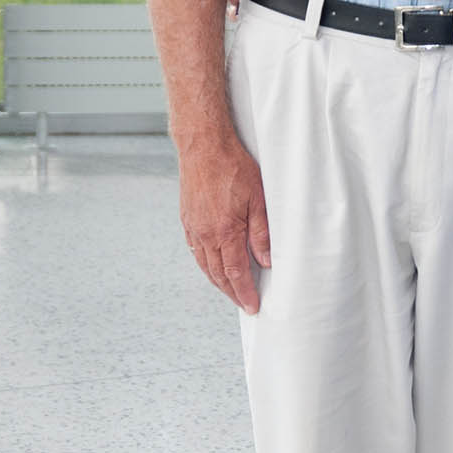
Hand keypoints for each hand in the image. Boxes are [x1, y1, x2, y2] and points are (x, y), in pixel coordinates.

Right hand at [178, 131, 270, 313]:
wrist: (203, 146)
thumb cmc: (233, 167)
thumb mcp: (258, 198)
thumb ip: (261, 232)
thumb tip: (266, 261)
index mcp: (224, 231)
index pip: (236, 272)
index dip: (245, 293)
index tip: (252, 307)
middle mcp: (205, 234)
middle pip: (218, 274)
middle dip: (232, 293)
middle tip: (243, 304)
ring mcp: (193, 227)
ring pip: (205, 265)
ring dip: (218, 281)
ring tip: (231, 291)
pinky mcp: (187, 219)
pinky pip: (196, 251)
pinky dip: (206, 264)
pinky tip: (213, 266)